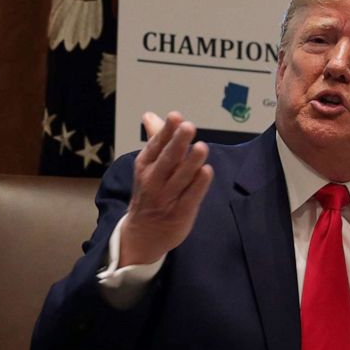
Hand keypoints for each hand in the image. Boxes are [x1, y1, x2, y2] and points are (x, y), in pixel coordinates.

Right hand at [119, 111, 213, 266]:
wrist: (143, 234)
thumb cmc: (150, 193)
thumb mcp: (147, 166)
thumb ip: (155, 140)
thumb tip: (150, 115)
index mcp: (145, 166)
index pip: (156, 145)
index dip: (166, 131)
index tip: (176, 116)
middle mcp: (154, 180)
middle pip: (168, 159)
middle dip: (178, 143)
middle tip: (188, 127)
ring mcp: (167, 198)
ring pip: (181, 177)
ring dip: (191, 162)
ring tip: (201, 147)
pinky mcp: (180, 213)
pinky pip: (191, 197)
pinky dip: (198, 185)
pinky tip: (206, 171)